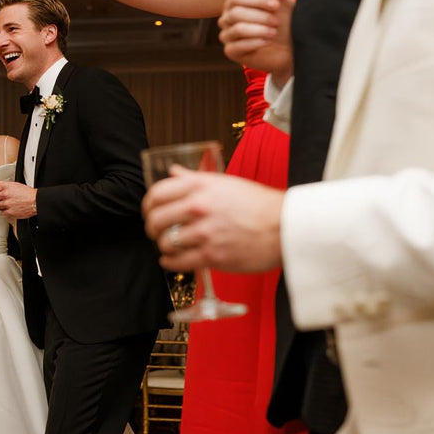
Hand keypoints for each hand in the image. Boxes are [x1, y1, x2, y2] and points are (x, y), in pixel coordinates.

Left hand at [0, 180, 37, 219]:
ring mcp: (6, 204)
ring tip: (2, 205)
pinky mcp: (9, 212)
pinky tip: (7, 209)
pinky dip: (3, 212)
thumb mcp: (15, 184)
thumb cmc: (27, 193)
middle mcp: (5, 195)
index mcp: (5, 187)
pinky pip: (1, 213)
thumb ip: (4, 184)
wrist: (35, 201)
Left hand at [142, 166, 284, 272]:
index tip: (149, 212)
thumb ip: (194, 178)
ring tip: (168, 247)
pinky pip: (179, 262)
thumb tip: (172, 171)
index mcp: (200, 186)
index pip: (157, 193)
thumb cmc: (259, 203)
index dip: (147, 205)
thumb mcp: (225, 182)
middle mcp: (199, 207)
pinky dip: (170, 263)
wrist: (286, 225)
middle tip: (155, 232)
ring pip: (166, 243)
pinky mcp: (213, 255)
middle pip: (156, 220)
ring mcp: (205, 232)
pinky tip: (171, 261)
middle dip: (152, 228)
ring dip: (163, 247)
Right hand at [218, 0, 294, 80]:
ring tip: (274, 31)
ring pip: (238, 26)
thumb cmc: (286, 23)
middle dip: (259, 7)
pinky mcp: (231, 51)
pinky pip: (238, 45)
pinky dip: (256, 42)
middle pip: (235, 5)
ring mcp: (228, 33)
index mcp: (240, 0)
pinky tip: (268, 41)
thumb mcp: (285, 4)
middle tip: (277, 16)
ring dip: (260, 28)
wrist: (290, 49)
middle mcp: (229, 15)